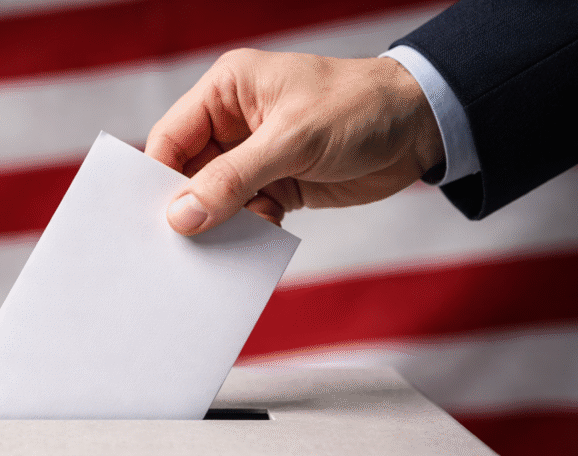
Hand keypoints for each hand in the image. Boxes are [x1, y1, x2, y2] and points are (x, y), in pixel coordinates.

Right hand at [145, 49, 443, 231]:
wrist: (423, 128)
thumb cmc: (360, 109)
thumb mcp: (291, 141)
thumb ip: (233, 179)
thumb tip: (182, 215)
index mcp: (227, 91)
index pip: (171, 138)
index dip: (159, 178)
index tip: (155, 218)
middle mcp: (234, 123)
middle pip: (187, 173)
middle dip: (190, 206)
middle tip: (184, 242)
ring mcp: (254, 156)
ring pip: (215, 199)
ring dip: (222, 223)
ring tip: (229, 241)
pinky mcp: (276, 185)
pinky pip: (245, 214)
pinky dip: (249, 230)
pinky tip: (264, 232)